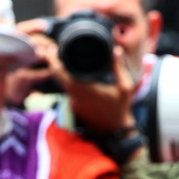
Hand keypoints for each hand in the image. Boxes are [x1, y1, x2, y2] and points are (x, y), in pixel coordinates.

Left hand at [21, 20, 137, 135]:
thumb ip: (119, 68)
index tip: (53, 48)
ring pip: (61, 82)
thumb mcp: (125, 87)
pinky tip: (71, 70)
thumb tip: (116, 50)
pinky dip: (66, 79)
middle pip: (57, 76)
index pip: (61, 73)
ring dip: (59, 70)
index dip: (53, 60)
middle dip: (53, 62)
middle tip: (55, 49)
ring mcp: (73, 101)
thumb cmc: (121, 108)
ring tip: (61, 55)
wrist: (115, 130)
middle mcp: (75, 95)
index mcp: (84, 89)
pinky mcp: (74, 105)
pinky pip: (66, 89)